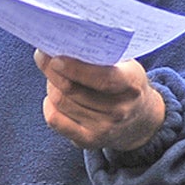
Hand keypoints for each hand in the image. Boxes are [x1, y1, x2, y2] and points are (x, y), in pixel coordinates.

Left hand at [35, 50, 164, 150]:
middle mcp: (119, 111)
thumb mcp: (126, 66)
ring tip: (53, 74)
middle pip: (73, 90)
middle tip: (43, 55)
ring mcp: (103, 129)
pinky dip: (49, 105)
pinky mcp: (88, 141)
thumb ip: (102, 56)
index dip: (76, 68)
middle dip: (52, 70)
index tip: (55, 57)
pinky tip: (53, 95)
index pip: (102, 78)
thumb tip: (64, 43)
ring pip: (61, 102)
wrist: (141, 120)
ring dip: (51, 85)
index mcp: (131, 85)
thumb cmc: (126, 84)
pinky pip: (55, 120)